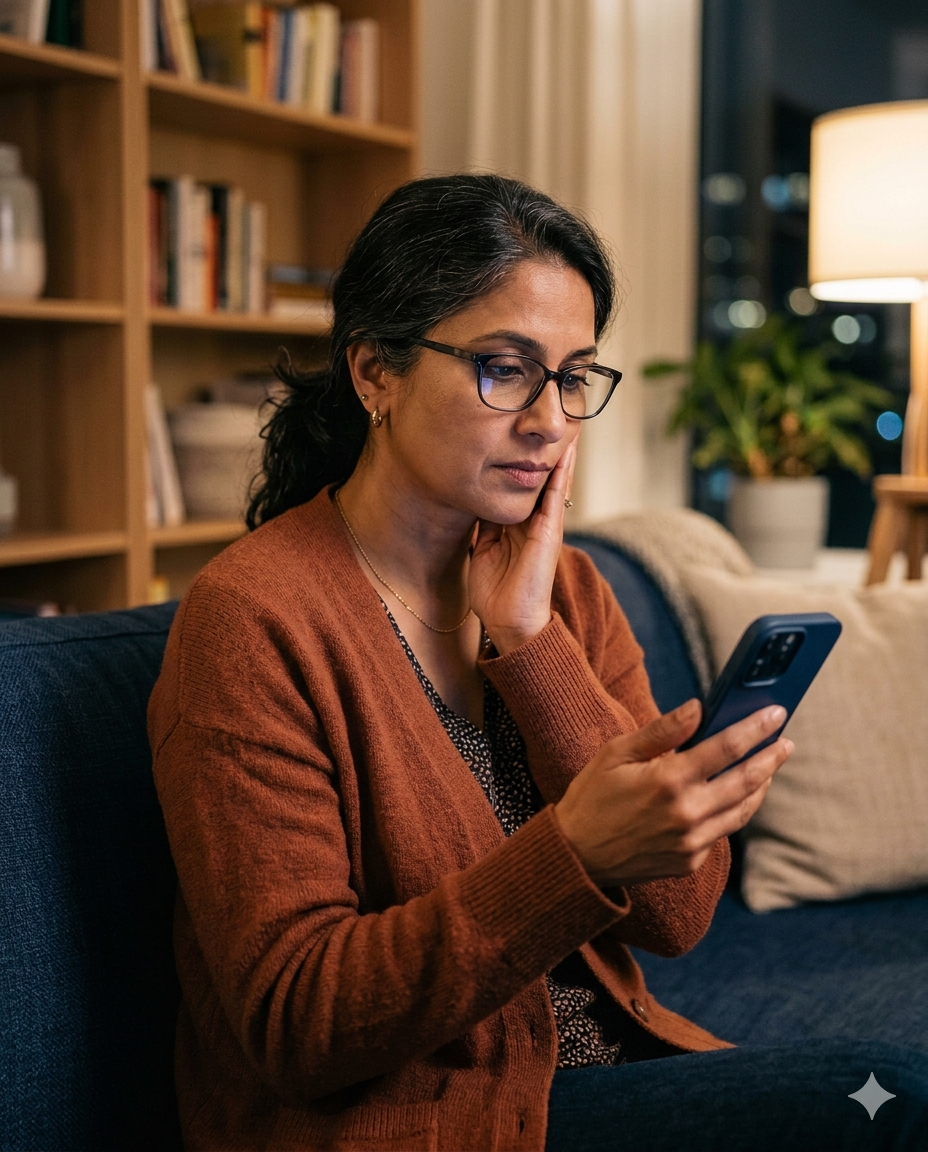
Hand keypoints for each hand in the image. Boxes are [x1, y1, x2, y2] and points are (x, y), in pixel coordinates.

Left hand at [469, 442, 575, 655]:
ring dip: (559, 451)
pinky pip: (557, 494)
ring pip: (553, 479)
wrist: (510, 621)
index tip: (516, 430)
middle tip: (549, 415)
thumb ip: (482, 524)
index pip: (519, 483)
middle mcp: (534, 520)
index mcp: (516, 523)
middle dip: (542, 447)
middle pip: (539, 475)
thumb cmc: (495, 593)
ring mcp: (545, 524)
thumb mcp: (482, 549)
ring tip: (565, 421)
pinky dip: (562, 471)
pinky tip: (567, 449)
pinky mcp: (550, 531)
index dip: (519, 458)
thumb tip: (472, 502)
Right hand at [553, 700, 792, 887]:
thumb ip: (662, 731)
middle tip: (785, 741)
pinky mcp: (690, 861)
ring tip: (770, 766)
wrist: (576, 856)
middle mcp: (687, 813)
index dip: (756, 728)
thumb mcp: (617, 753)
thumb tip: (699, 707)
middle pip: (746, 780)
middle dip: (771, 757)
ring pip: (742, 810)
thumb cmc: (592, 796)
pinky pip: (722, 831)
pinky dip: (735, 810)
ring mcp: (691, 842)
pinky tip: (737, 796)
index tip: (776, 714)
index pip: (727, 748)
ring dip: (761, 785)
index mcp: (668, 780)